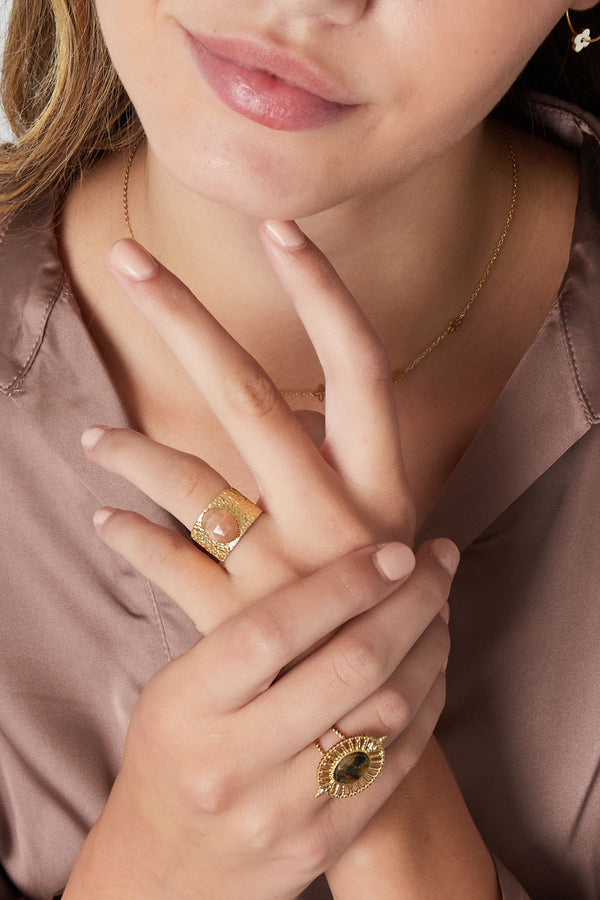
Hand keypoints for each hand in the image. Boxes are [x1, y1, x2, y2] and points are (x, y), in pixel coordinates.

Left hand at [82, 219, 417, 631]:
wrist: (380, 722)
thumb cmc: (387, 608)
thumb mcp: (385, 534)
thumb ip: (344, 474)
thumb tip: (293, 411)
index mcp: (384, 487)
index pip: (362, 368)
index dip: (324, 294)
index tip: (278, 227)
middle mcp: (337, 520)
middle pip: (254, 397)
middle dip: (187, 320)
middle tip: (126, 259)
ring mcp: (284, 574)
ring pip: (191, 482)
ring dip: (132, 451)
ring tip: (92, 437)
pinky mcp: (239, 624)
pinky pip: (170, 564)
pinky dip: (131, 538)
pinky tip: (104, 523)